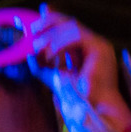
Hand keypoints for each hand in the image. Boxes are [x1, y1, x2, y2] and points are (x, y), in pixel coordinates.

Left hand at [29, 8, 130, 131]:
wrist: (94, 109)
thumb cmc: (78, 98)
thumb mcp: (55, 78)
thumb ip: (44, 67)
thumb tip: (30, 56)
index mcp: (85, 50)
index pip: (67, 29)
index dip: (51, 22)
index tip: (34, 25)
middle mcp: (93, 45)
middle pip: (70, 23)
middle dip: (49, 23)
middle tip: (33, 28)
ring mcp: (99, 44)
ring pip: (72, 28)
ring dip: (52, 35)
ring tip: (38, 46)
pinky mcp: (100, 48)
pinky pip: (77, 36)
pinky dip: (61, 42)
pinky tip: (50, 52)